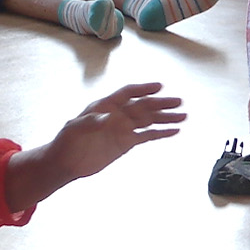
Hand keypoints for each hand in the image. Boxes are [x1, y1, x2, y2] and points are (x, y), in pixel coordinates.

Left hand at [44, 81, 187, 183]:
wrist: (65, 161)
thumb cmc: (66, 141)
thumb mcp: (75, 128)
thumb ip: (92, 121)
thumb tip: (109, 117)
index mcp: (105, 106)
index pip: (128, 93)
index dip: (143, 89)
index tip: (159, 87)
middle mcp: (118, 114)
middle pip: (143, 106)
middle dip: (161, 103)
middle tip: (179, 102)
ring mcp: (123, 128)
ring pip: (148, 120)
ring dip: (165, 118)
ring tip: (183, 116)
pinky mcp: (126, 142)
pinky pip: (146, 136)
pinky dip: (160, 133)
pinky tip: (173, 131)